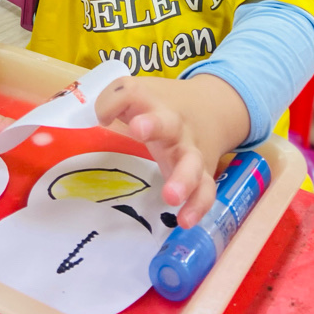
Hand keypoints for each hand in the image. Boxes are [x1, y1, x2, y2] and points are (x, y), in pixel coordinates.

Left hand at [95, 74, 249, 227]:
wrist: (212, 107)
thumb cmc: (161, 106)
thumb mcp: (139, 96)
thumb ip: (113, 102)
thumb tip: (101, 119)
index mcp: (153, 103)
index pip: (131, 93)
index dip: (113, 102)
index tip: (102, 117)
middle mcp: (174, 125)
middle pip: (167, 122)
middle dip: (154, 124)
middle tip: (139, 129)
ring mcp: (190, 150)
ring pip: (192, 162)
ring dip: (182, 178)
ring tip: (171, 196)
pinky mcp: (202, 172)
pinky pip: (206, 189)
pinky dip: (198, 204)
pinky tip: (185, 220)